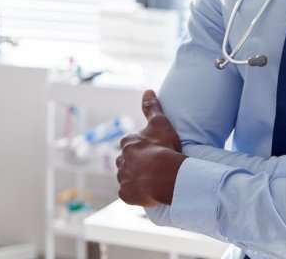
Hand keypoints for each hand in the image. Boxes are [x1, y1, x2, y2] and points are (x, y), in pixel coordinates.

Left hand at [116, 90, 186, 205]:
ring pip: (127, 177)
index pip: (131, 144)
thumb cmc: (164, 148)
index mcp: (127, 143)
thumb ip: (152, 107)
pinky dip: (135, 193)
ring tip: (153, 180)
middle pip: (127, 161)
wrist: (165, 175)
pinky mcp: (125, 194)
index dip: (144, 147)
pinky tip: (147, 192)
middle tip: (154, 166)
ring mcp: (122, 178)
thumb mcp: (160, 123)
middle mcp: (120, 159)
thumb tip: (147, 90)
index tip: (155, 151)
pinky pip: (128, 193)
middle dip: (137, 163)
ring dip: (136, 178)